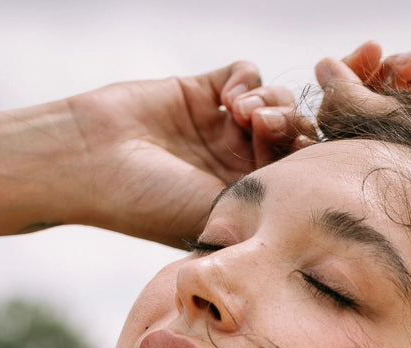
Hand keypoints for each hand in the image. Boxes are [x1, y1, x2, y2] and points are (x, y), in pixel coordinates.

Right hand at [66, 62, 312, 244]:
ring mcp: (220, 127)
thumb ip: (268, 194)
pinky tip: (229, 100)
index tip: (305, 157)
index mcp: (244, 201)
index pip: (297, 176)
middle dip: (293, 127)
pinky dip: (247, 80)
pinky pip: (245, 73)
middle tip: (268, 130)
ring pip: (274, 100)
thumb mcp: (220, 210)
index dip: (310, 161)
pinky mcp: (200, 91)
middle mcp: (236, 165)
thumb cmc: (150, 203)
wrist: (91, 162)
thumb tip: (319, 186)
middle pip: (294, 135)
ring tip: (244, 116)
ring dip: (270, 103)